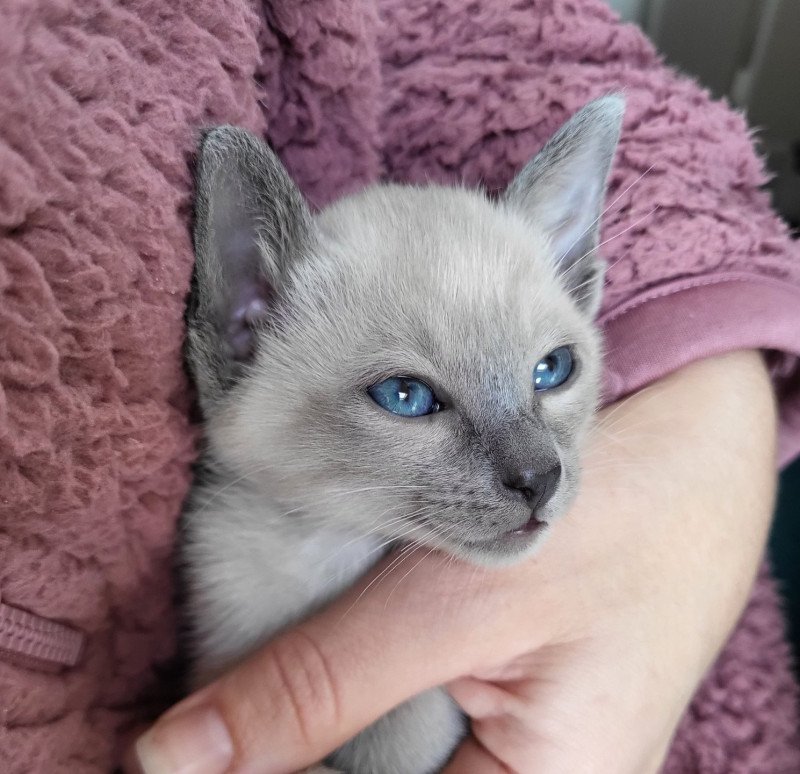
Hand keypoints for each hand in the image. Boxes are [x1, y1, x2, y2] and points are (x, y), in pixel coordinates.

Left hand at [131, 350, 775, 773]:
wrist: (700, 440)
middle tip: (207, 718)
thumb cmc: (624, 516)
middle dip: (294, 747)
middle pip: (372, 772)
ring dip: (315, 715)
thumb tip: (176, 759)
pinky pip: (406, 700)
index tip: (187, 755)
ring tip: (250, 683)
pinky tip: (306, 648)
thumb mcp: (460, 601)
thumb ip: (324, 684)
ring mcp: (521, 732)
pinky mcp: (503, 678)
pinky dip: (347, 675)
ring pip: (385, 746)